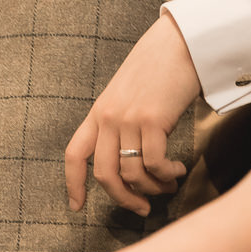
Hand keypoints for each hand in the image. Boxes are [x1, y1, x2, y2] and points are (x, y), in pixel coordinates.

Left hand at [65, 13, 200, 214]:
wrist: (177, 43)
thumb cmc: (157, 70)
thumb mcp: (127, 95)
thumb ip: (121, 123)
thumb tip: (130, 164)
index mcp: (98, 112)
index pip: (74, 153)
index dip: (72, 184)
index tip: (76, 207)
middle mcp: (108, 117)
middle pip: (104, 175)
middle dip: (124, 199)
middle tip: (143, 209)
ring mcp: (128, 118)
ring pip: (132, 174)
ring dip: (154, 188)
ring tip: (169, 184)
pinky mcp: (152, 120)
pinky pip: (155, 164)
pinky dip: (167, 175)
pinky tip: (178, 170)